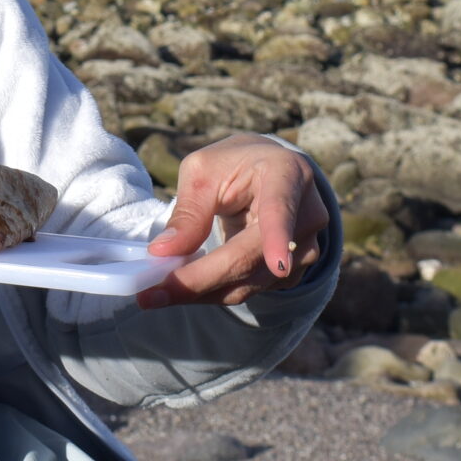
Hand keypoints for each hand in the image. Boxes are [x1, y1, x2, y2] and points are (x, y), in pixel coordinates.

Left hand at [137, 133, 328, 309]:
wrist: (267, 174)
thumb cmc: (232, 166)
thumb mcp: (202, 172)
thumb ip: (189, 210)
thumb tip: (164, 252)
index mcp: (287, 174)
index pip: (282, 209)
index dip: (279, 239)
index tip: (279, 266)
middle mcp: (307, 214)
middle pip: (254, 258)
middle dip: (201, 280)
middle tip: (153, 294)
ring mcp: (305, 248)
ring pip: (250, 282)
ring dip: (201, 291)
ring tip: (156, 292)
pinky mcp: (294, 272)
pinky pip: (250, 289)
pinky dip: (213, 291)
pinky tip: (186, 285)